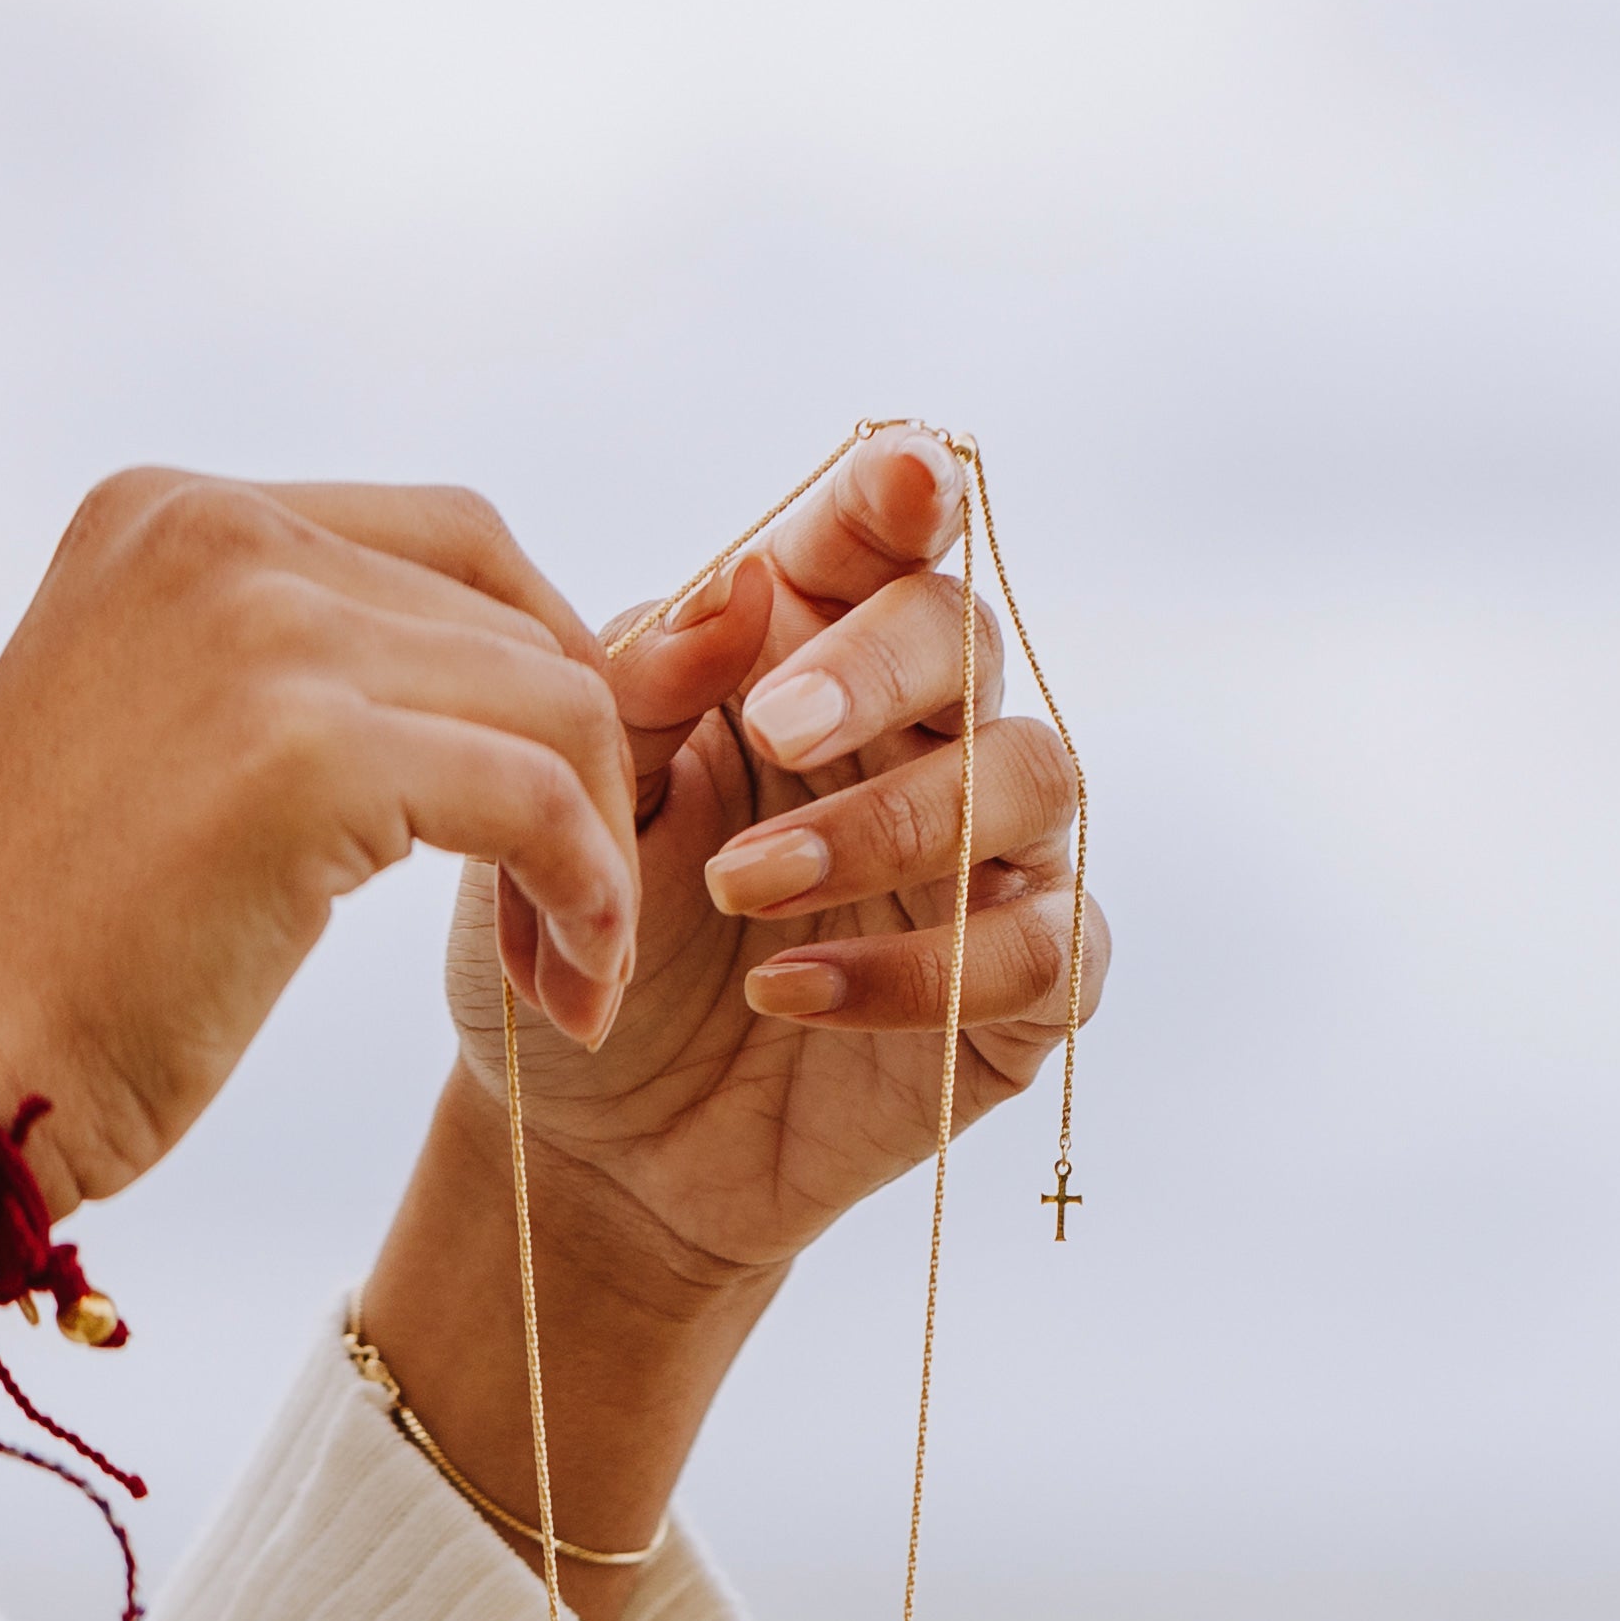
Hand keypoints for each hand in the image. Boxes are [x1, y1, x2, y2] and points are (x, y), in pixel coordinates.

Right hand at [0, 471, 638, 1217]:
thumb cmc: (55, 950)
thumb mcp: (168, 738)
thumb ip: (300, 667)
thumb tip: (512, 672)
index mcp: (167, 513)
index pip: (452, 544)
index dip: (542, 676)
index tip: (556, 815)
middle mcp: (212, 533)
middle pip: (515, 625)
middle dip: (580, 778)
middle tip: (568, 928)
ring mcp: (258, 628)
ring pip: (555, 706)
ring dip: (596, 851)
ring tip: (568, 970)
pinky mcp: (308, 749)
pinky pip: (542, 799)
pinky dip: (589, 895)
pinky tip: (571, 987)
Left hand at [441, 427, 1109, 1301]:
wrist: (588, 1139)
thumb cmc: (589, 939)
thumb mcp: (575, 802)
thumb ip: (643, 686)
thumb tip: (738, 589)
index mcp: (810, 654)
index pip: (880, 538)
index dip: (903, 493)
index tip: (896, 481)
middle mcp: (919, 738)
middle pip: (969, 639)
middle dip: (883, 667)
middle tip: (773, 730)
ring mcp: (987, 862)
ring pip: (1029, 781)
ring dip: (886, 825)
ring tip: (743, 891)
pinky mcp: (1021, 995)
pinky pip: (1043, 951)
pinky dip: (923, 970)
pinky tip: (793, 991)